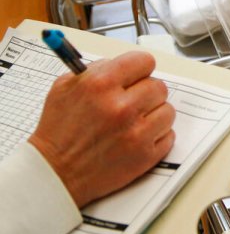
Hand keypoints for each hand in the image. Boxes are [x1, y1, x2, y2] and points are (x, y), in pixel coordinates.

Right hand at [29, 51, 175, 207]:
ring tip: (136, 121)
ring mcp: (136, 133)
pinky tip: (138, 137)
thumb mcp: (65, 88)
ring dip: (155, 114)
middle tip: (134, 102)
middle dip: (146, 93)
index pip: (144, 61)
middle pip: (159, 87)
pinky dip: (157, 136)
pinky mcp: (146, 155)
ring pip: (168, 111)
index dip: (140, 69)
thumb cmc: (59, 131)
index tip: (138, 75)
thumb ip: (95, 70)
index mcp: (101, 84)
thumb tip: (120, 64)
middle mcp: (121, 107)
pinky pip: (169, 135)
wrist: (56, 172)